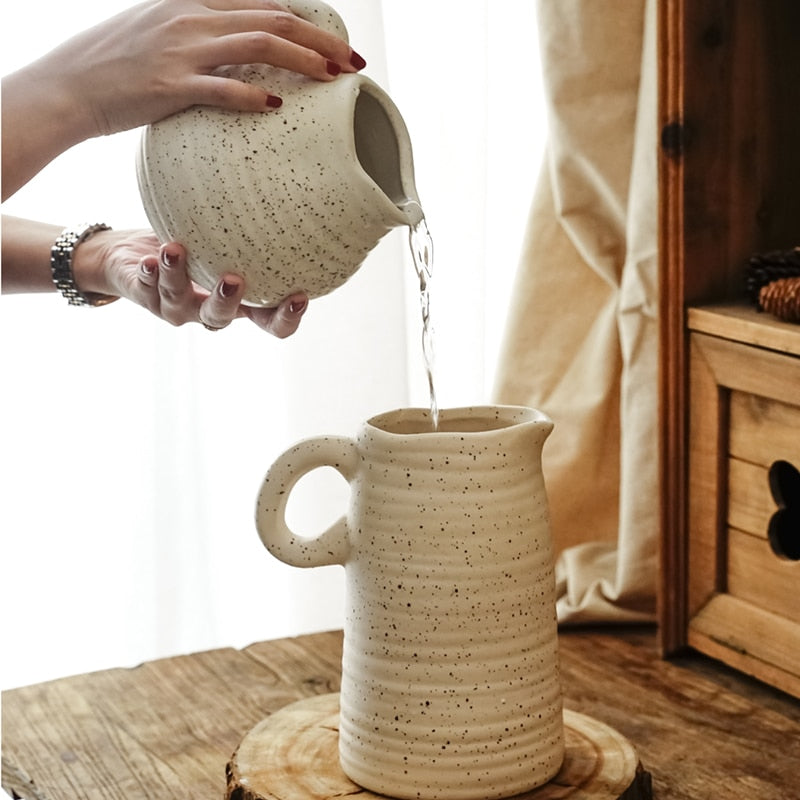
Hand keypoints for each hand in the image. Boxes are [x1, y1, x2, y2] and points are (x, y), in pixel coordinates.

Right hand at [37, 0, 364, 135]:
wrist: (68, 87)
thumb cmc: (117, 67)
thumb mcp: (161, 34)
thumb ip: (202, 36)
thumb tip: (241, 55)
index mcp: (193, 3)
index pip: (265, 3)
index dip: (309, 23)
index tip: (338, 46)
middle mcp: (192, 18)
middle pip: (275, 19)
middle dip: (323, 42)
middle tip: (355, 65)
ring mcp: (181, 50)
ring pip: (258, 43)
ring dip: (304, 61)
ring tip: (335, 80)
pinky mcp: (169, 86)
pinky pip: (222, 87)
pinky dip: (254, 95)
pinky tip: (278, 105)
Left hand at [80, 229, 307, 336]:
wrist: (134, 254)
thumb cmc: (197, 242)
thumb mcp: (229, 236)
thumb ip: (254, 223)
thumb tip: (291, 178)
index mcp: (239, 303)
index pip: (269, 323)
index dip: (286, 318)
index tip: (299, 297)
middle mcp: (207, 310)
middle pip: (220, 319)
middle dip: (227, 303)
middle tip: (234, 280)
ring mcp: (175, 307)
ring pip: (178, 302)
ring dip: (177, 278)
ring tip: (174, 250)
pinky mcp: (145, 295)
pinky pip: (146, 288)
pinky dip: (149, 274)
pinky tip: (150, 261)